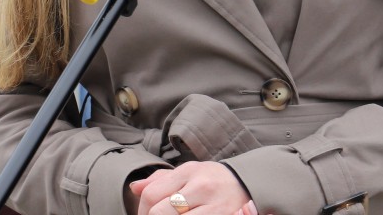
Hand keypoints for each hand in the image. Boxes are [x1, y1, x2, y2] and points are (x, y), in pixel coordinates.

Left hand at [130, 162, 251, 214]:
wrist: (248, 183)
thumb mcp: (188, 172)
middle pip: (160, 213)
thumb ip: (160, 180)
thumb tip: (135, 188)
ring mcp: (214, 207)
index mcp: (188, 172)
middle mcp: (200, 187)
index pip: (151, 194)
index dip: (141, 210)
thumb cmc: (212, 179)